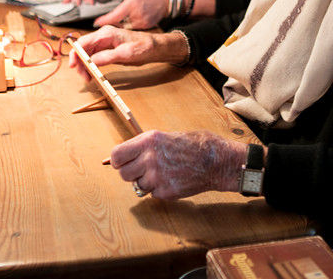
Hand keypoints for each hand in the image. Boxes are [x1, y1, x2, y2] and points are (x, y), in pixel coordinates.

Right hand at [68, 26, 187, 78]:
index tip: (73, 66)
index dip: (75, 54)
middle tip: (84, 77)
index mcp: (106, 34)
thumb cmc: (144, 47)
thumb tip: (91, 62)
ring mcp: (105, 42)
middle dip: (80, 63)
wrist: (156, 48)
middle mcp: (103, 36)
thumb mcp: (126, 54)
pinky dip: (91, 65)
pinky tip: (92, 73)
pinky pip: (94, 56)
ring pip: (87, 54)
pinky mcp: (108, 49)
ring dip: (85, 66)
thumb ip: (107, 57)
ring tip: (88, 78)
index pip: (83, 42)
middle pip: (83, 49)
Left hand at [95, 0, 168, 28]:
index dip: (103, 20)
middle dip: (111, 21)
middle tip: (106, 17)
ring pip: (125, 26)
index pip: (114, 16)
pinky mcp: (147, 26)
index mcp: (132, 4)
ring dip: (120, 22)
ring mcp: (142, 22)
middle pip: (118, 23)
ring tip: (118, 15)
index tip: (95, 22)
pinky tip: (129, 16)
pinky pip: (133, 27)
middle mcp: (137, 15)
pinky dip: (129, 23)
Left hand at [107, 130, 245, 198]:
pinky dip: (159, 189)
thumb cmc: (193, 144)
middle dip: (131, 173)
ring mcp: (157, 178)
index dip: (117, 161)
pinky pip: (152, 194)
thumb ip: (142, 147)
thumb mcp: (164, 137)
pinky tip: (173, 179)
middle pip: (123, 174)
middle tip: (142, 169)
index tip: (122, 162)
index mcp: (148, 141)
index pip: (116, 156)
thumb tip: (116, 158)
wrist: (216, 160)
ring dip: (146, 182)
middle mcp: (150, 159)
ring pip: (137, 186)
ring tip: (162, 173)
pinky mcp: (166, 192)